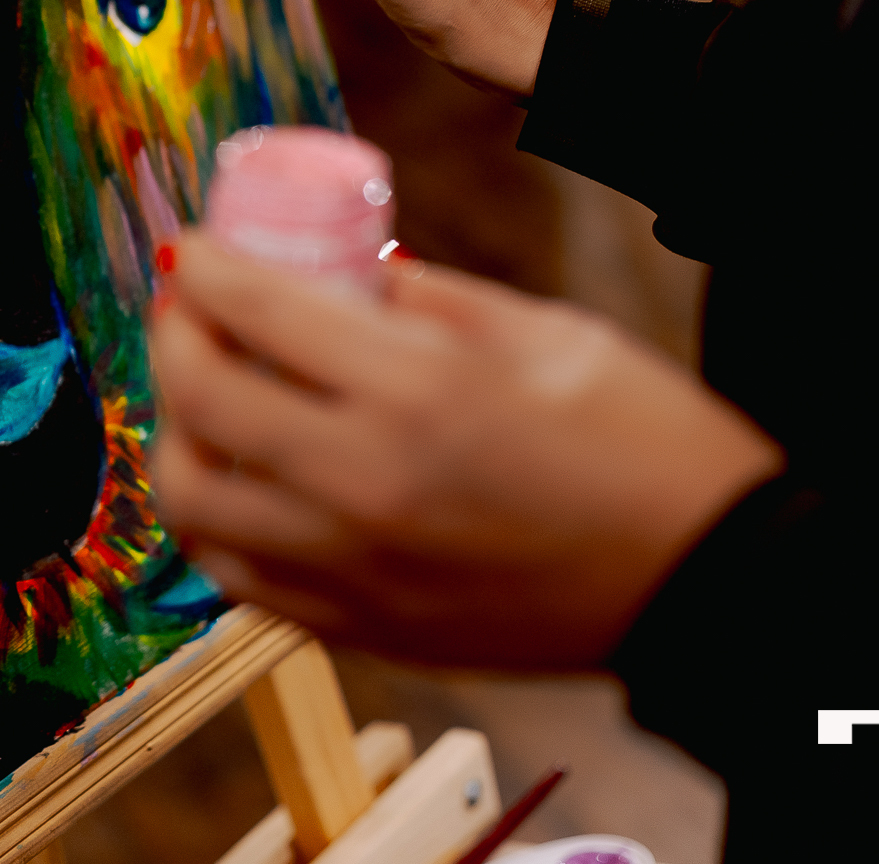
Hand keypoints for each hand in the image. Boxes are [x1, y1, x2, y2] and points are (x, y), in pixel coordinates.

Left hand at [148, 233, 783, 668]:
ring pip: (194, 505)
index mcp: (416, 392)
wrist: (705, 581)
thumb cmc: (640, 440)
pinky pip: (238, 577)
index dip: (204, 269)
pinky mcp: (360, 628)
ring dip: (178, 437)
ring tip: (204, 401)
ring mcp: (353, 570)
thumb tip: (332, 272)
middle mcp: (365, 485)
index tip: (194, 251)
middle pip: (199, 403)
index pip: (256, 312)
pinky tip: (240, 481)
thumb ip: (416, 299)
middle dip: (172, 338)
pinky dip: (216, 522)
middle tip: (188, 312)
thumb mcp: (536, 329)